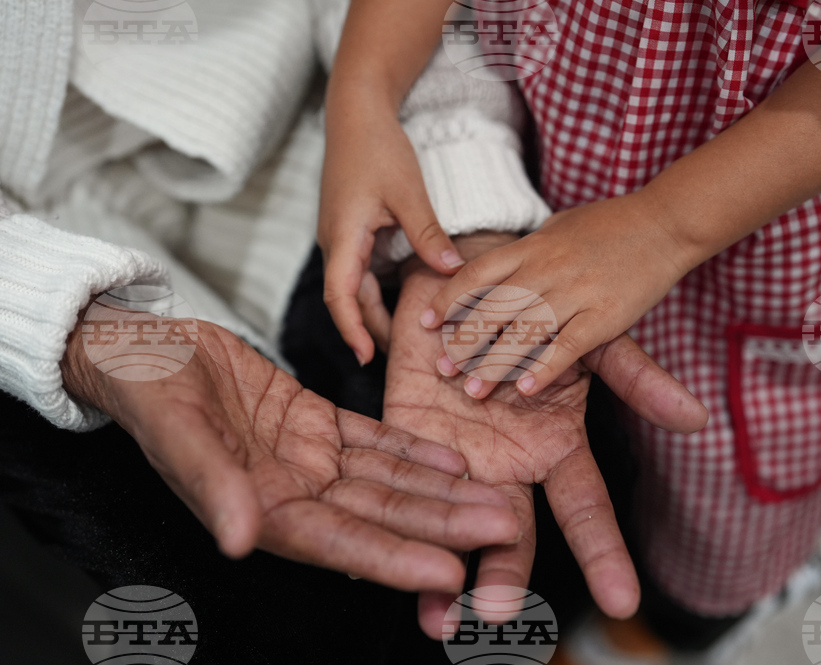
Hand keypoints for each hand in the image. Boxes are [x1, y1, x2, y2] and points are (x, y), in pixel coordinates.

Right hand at [60, 312, 519, 592]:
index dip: (396, 559)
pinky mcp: (315, 422)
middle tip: (502, 528)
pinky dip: (413, 451)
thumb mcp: (177, 434)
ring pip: (389, 480)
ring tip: (495, 497)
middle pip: (383, 515)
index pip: (342, 543)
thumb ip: (215, 487)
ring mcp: (309, 459)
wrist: (145, 348)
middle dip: (443, 525)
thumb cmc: (149, 392)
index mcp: (263, 510)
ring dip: (442, 491)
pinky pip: (375, 440)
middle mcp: (295, 493)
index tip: (450, 570)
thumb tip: (240, 540)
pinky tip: (453, 457)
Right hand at [319, 87, 463, 363]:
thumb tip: (450, 271)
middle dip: (369, 330)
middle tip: (400, 359)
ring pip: (353, 287)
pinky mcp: (349, 230)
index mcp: (342, 237)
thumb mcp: (408, 192)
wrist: (355, 114)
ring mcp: (340, 237)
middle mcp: (335, 242)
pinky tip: (399, 301)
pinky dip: (375, 292)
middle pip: (347, 300)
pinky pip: (359, 271)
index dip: (352, 330)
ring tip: (403, 339)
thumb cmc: (377, 148)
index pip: (339, 297)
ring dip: (372, 313)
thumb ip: (427, 234)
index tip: (367, 359)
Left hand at [383, 234, 706, 637]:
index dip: (603, 555)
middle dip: (506, 578)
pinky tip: (386, 566)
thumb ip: (636, 380)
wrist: (467, 270)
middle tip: (501, 616)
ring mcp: (457, 460)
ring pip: (453, 529)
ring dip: (445, 576)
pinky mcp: (407, 443)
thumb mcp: (589, 343)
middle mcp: (507, 465)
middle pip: (511, 536)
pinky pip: (402, 490)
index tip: (624, 603)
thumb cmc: (535, 307)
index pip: (584, 511)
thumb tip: (697, 419)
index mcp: (555, 448)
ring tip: (441, 621)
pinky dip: (397, 531)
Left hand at [418, 193, 693, 398]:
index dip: (449, 298)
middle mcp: (547, 269)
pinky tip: (526, 389)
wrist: (666, 221)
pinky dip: (545, 368)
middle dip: (463, 340)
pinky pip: (568, 346)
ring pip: (523, 332)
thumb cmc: (611, 223)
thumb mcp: (559, 225)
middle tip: (442, 366)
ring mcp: (576, 292)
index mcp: (532, 246)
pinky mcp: (605, 315)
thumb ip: (528, 250)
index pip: (477, 273)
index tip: (428, 320)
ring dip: (494, 363)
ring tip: (473, 388)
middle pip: (492, 308)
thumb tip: (500, 267)